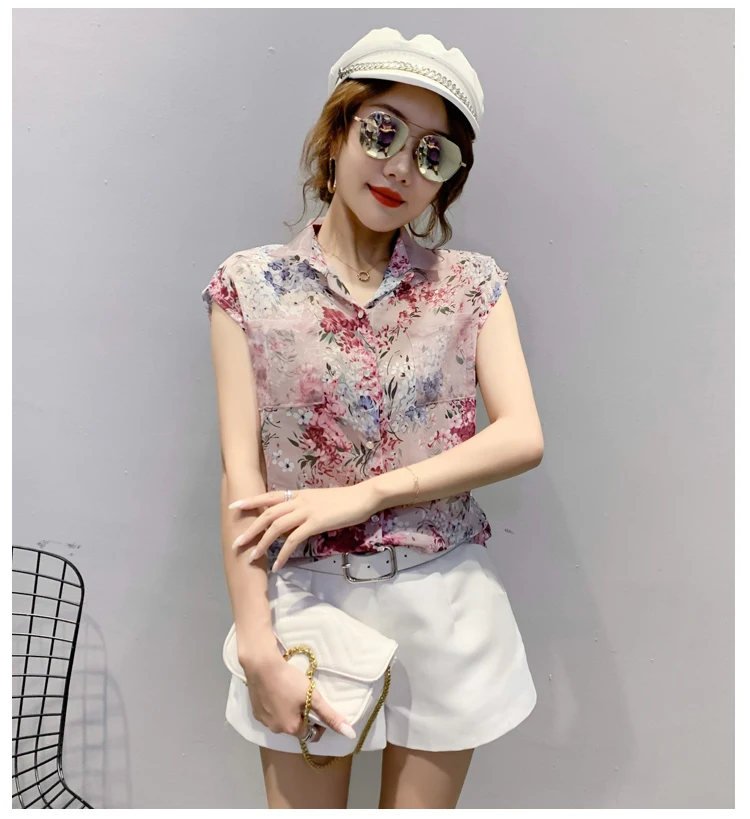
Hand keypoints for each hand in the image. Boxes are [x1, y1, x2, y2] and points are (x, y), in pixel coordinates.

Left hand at [229, 483, 378, 571]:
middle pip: (268, 513)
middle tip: (237, 542)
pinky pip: (294, 540)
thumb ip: (303, 510)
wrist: (363, 497)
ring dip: (262, 542)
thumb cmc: (344, 501)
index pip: (269, 496)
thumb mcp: (319, 502)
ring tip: (252, 556)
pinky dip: (283, 553)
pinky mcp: (316, 523)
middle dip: (250, 528)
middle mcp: (299, 501)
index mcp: (298, 495)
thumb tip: (290, 524)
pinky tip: (277, 565)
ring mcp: (307, 511)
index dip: (251, 501)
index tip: (234, 506)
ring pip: (277, 526)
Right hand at [244, 652, 355, 741]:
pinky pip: (270, 713)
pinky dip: (276, 706)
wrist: (261, 665)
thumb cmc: (289, 681)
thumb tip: (349, 734)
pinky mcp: (255, 711)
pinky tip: (278, 692)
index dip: (318, 723)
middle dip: (302, 715)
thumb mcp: (312, 696)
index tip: (317, 706)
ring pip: (282, 720)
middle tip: (304, 696)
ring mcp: (263, 721)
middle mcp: (276, 730)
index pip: (311, 734)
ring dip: (289, 711)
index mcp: (291, 728)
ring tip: (291, 692)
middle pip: (296, 727)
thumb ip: (330, 716)